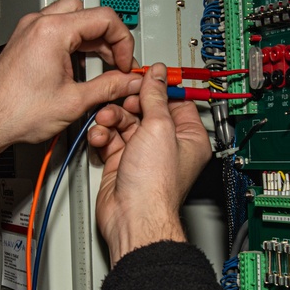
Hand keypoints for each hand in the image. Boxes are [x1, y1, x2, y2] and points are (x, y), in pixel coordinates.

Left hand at [0, 0, 140, 167]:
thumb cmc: (16, 112)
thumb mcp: (74, 101)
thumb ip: (109, 87)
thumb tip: (129, 82)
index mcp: (52, 31)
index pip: (104, 17)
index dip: (122, 40)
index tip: (124, 62)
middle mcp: (38, 24)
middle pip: (87, 11)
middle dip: (106, 36)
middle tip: (114, 61)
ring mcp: (28, 30)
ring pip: (71, 16)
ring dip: (89, 37)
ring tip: (98, 65)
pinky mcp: (24, 40)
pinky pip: (55, 28)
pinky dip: (72, 41)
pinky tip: (77, 67)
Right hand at [88, 63, 211, 264]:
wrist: (131, 215)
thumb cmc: (154, 184)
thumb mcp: (158, 127)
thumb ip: (155, 96)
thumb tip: (158, 74)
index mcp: (188, 136)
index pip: (175, 101)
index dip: (158, 87)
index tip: (144, 76)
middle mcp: (166, 144)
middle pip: (145, 109)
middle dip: (128, 104)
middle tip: (120, 100)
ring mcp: (143, 153)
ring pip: (124, 122)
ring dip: (112, 118)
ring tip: (107, 121)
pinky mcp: (121, 162)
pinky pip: (110, 138)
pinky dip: (103, 135)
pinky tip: (101, 137)